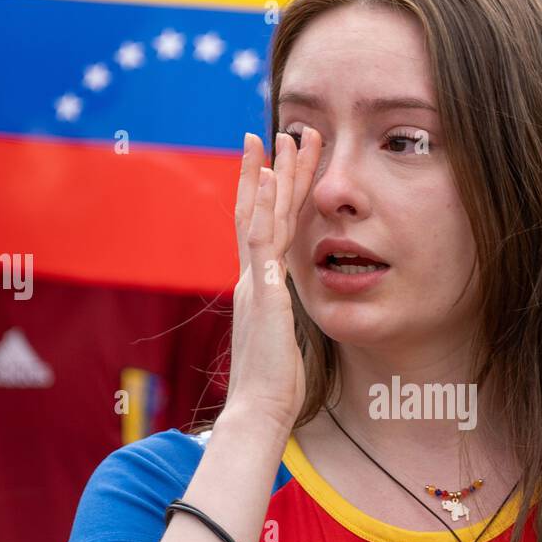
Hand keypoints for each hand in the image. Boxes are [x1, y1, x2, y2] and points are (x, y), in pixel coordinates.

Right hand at [224, 128, 321, 430]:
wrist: (259, 410)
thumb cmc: (274, 387)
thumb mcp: (284, 343)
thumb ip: (284, 320)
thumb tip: (290, 315)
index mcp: (258, 289)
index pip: (263, 230)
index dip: (271, 195)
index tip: (279, 162)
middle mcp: (252, 278)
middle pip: (260, 212)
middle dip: (274, 170)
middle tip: (285, 131)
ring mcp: (254, 282)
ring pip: (262, 215)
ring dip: (273, 174)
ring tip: (283, 136)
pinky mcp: (262, 292)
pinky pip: (262, 240)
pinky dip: (262, 206)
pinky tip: (268, 177)